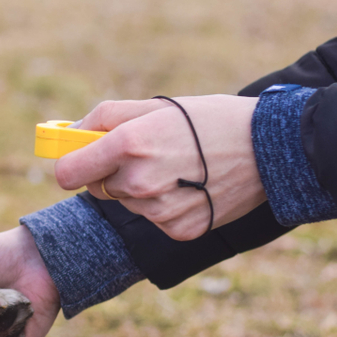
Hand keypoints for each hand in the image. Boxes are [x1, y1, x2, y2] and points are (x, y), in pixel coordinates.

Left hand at [56, 95, 265, 241]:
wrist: (270, 148)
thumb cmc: (207, 120)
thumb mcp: (154, 106)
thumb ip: (103, 118)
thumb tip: (68, 134)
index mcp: (128, 145)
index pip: (66, 173)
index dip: (71, 165)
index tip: (80, 160)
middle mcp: (139, 182)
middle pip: (97, 188)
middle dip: (111, 172)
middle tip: (146, 155)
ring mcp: (159, 211)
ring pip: (127, 203)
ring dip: (140, 189)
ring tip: (177, 168)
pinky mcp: (178, 229)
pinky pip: (153, 219)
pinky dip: (165, 206)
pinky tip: (191, 188)